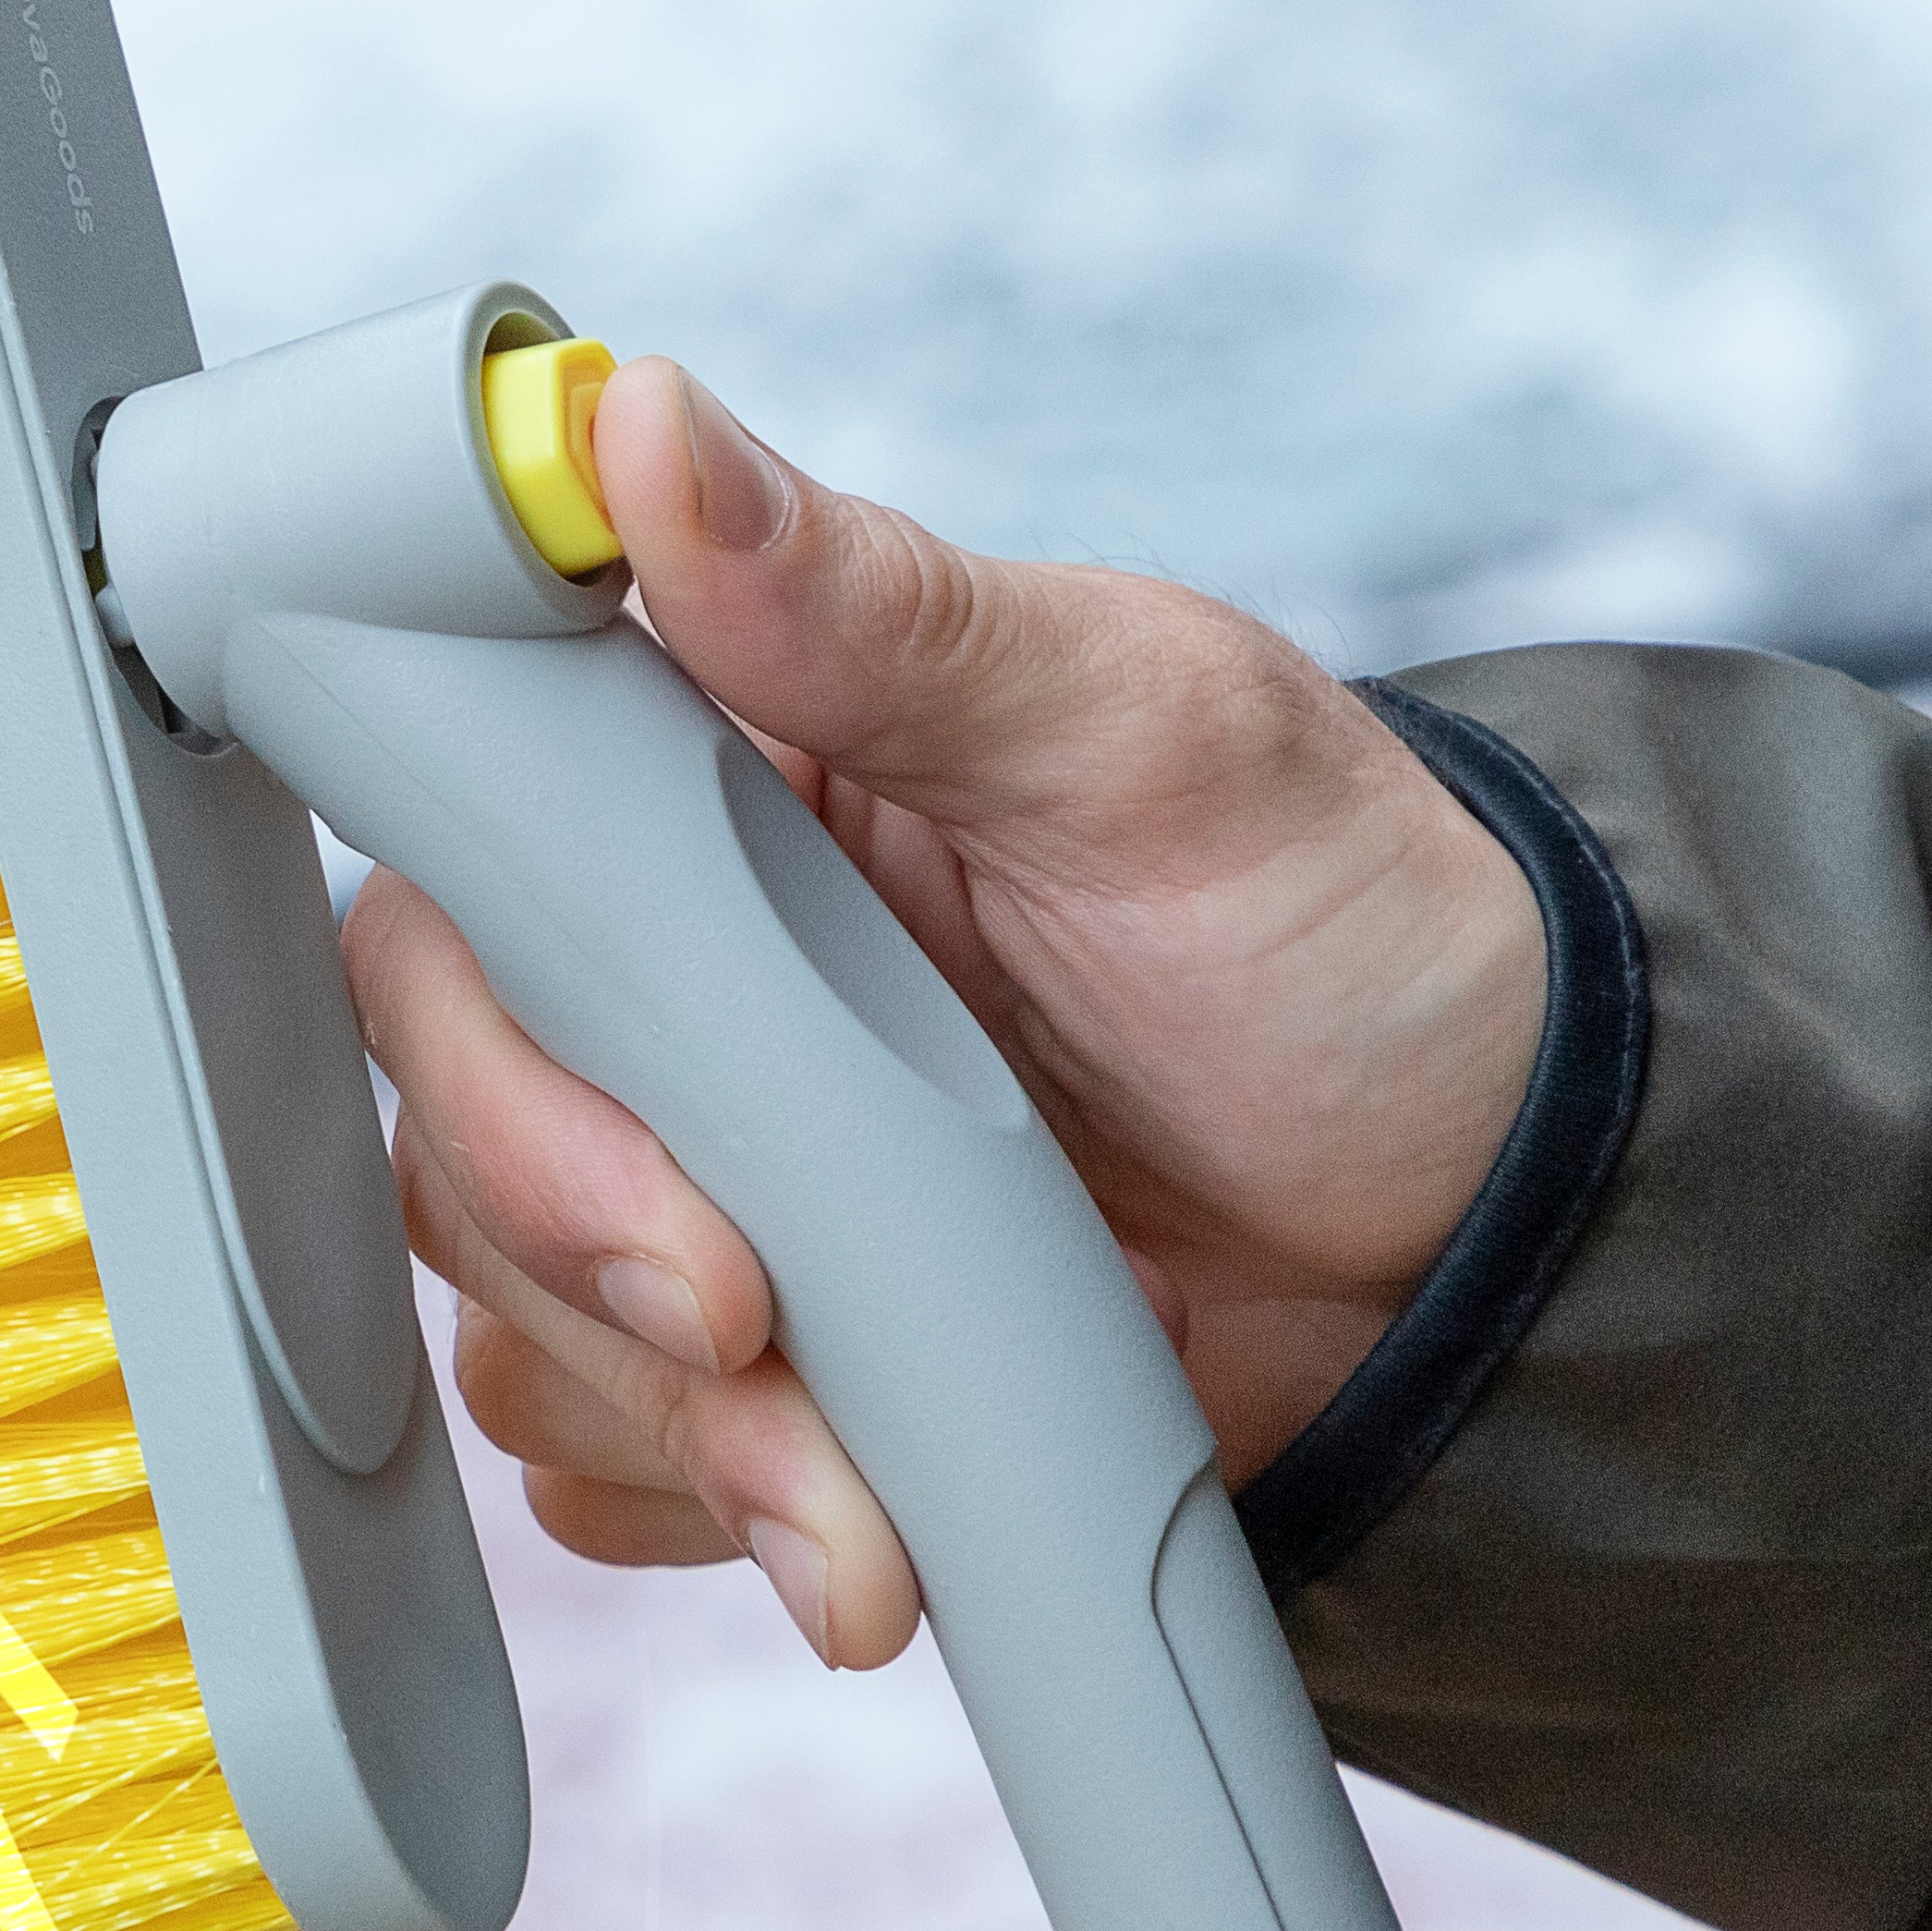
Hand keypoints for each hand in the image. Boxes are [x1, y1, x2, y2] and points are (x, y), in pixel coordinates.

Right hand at [340, 359, 1545, 1669]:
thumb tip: (636, 419)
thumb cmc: (1340, 931)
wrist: (1483, 1242)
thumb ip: (880, 601)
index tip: (622, 1119)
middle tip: (753, 1321)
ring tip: (859, 1488)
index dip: (486, 1009)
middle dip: (577, 1242)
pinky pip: (601, 1442)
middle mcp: (667, 963)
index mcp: (714, 771)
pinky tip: (854, 1511)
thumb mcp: (1146, 732)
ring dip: (666, 1415)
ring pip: (506, 1294)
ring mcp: (695, 1158)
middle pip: (448, 1099)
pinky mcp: (745, 1342)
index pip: (458, 847)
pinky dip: (710, 1503)